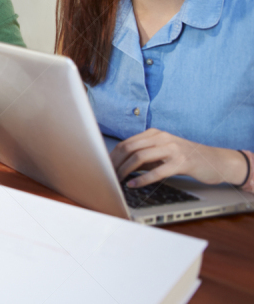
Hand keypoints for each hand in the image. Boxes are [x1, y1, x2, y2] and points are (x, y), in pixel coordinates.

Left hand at [110, 128, 247, 187]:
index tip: (103, 167)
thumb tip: (119, 166)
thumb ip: (144, 156)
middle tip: (106, 175)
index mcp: (154, 133)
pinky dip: (142, 179)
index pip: (126, 143)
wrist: (215, 160)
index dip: (112, 156)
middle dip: (115, 163)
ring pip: (140, 157)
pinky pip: (157, 171)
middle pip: (130, 148)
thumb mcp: (162, 153)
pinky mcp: (182, 162)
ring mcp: (172, 148)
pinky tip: (133, 185)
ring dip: (125, 170)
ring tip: (116, 180)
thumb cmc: (185, 158)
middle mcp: (162, 137)